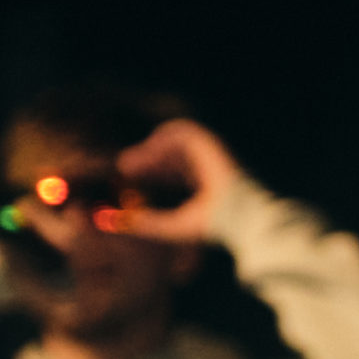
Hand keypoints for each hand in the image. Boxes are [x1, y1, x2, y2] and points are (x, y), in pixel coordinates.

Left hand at [109, 118, 240, 242]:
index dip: (154, 170)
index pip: (178, 171)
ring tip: (129, 163)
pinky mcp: (209, 142)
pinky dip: (161, 140)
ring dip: (150, 149)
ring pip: (174, 142)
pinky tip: (146, 152)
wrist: (235, 216)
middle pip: (174, 154)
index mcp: (209, 182)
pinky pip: (181, 132)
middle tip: (123, 167)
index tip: (130, 175)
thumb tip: (125, 223)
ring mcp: (211, 152)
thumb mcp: (173, 226)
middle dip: (147, 159)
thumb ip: (149, 224)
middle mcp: (211, 165)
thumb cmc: (211, 224)